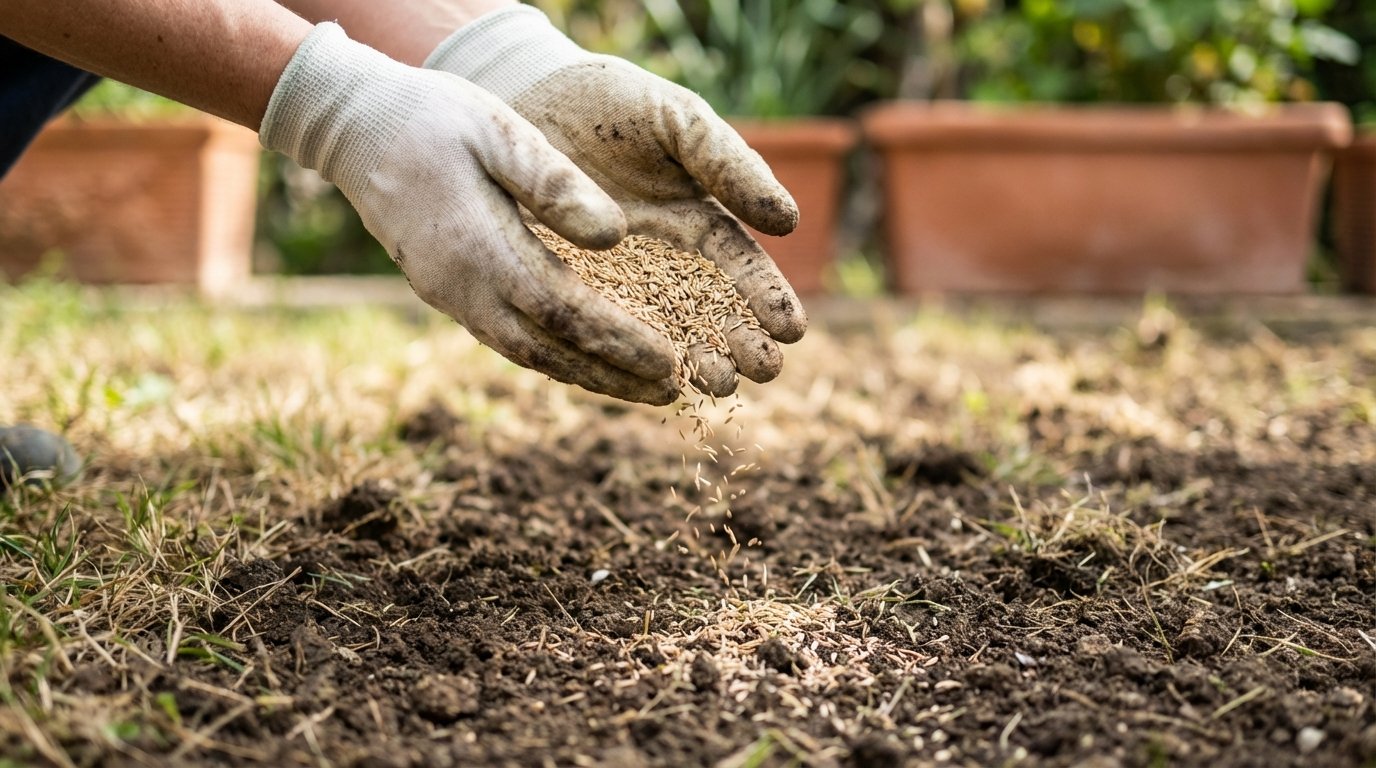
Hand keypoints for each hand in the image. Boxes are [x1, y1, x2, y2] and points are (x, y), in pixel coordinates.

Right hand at [260, 23, 678, 404]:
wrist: (356, 127)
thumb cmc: (434, 116)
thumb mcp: (498, 131)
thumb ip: (554, 184)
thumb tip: (614, 238)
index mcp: (478, 246)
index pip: (562, 310)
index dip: (618, 341)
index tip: (669, 359)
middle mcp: (462, 286)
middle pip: (548, 350)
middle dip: (613, 375)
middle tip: (672, 392)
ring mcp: (450, 297)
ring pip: (527, 353)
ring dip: (587, 376)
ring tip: (642, 390)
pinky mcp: (448, 295)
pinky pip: (508, 340)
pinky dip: (555, 358)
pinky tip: (590, 362)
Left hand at [426, 7, 807, 396]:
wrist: (520, 95)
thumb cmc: (608, 103)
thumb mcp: (676, 121)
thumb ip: (729, 164)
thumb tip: (789, 222)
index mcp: (699, 223)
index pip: (742, 270)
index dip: (768, 300)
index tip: (791, 329)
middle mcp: (662, 265)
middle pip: (710, 315)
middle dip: (740, 345)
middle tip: (762, 370)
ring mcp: (613, 286)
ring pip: (660, 336)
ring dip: (692, 363)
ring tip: (715, 383)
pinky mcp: (564, 296)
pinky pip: (595, 336)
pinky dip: (619, 360)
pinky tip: (642, 377)